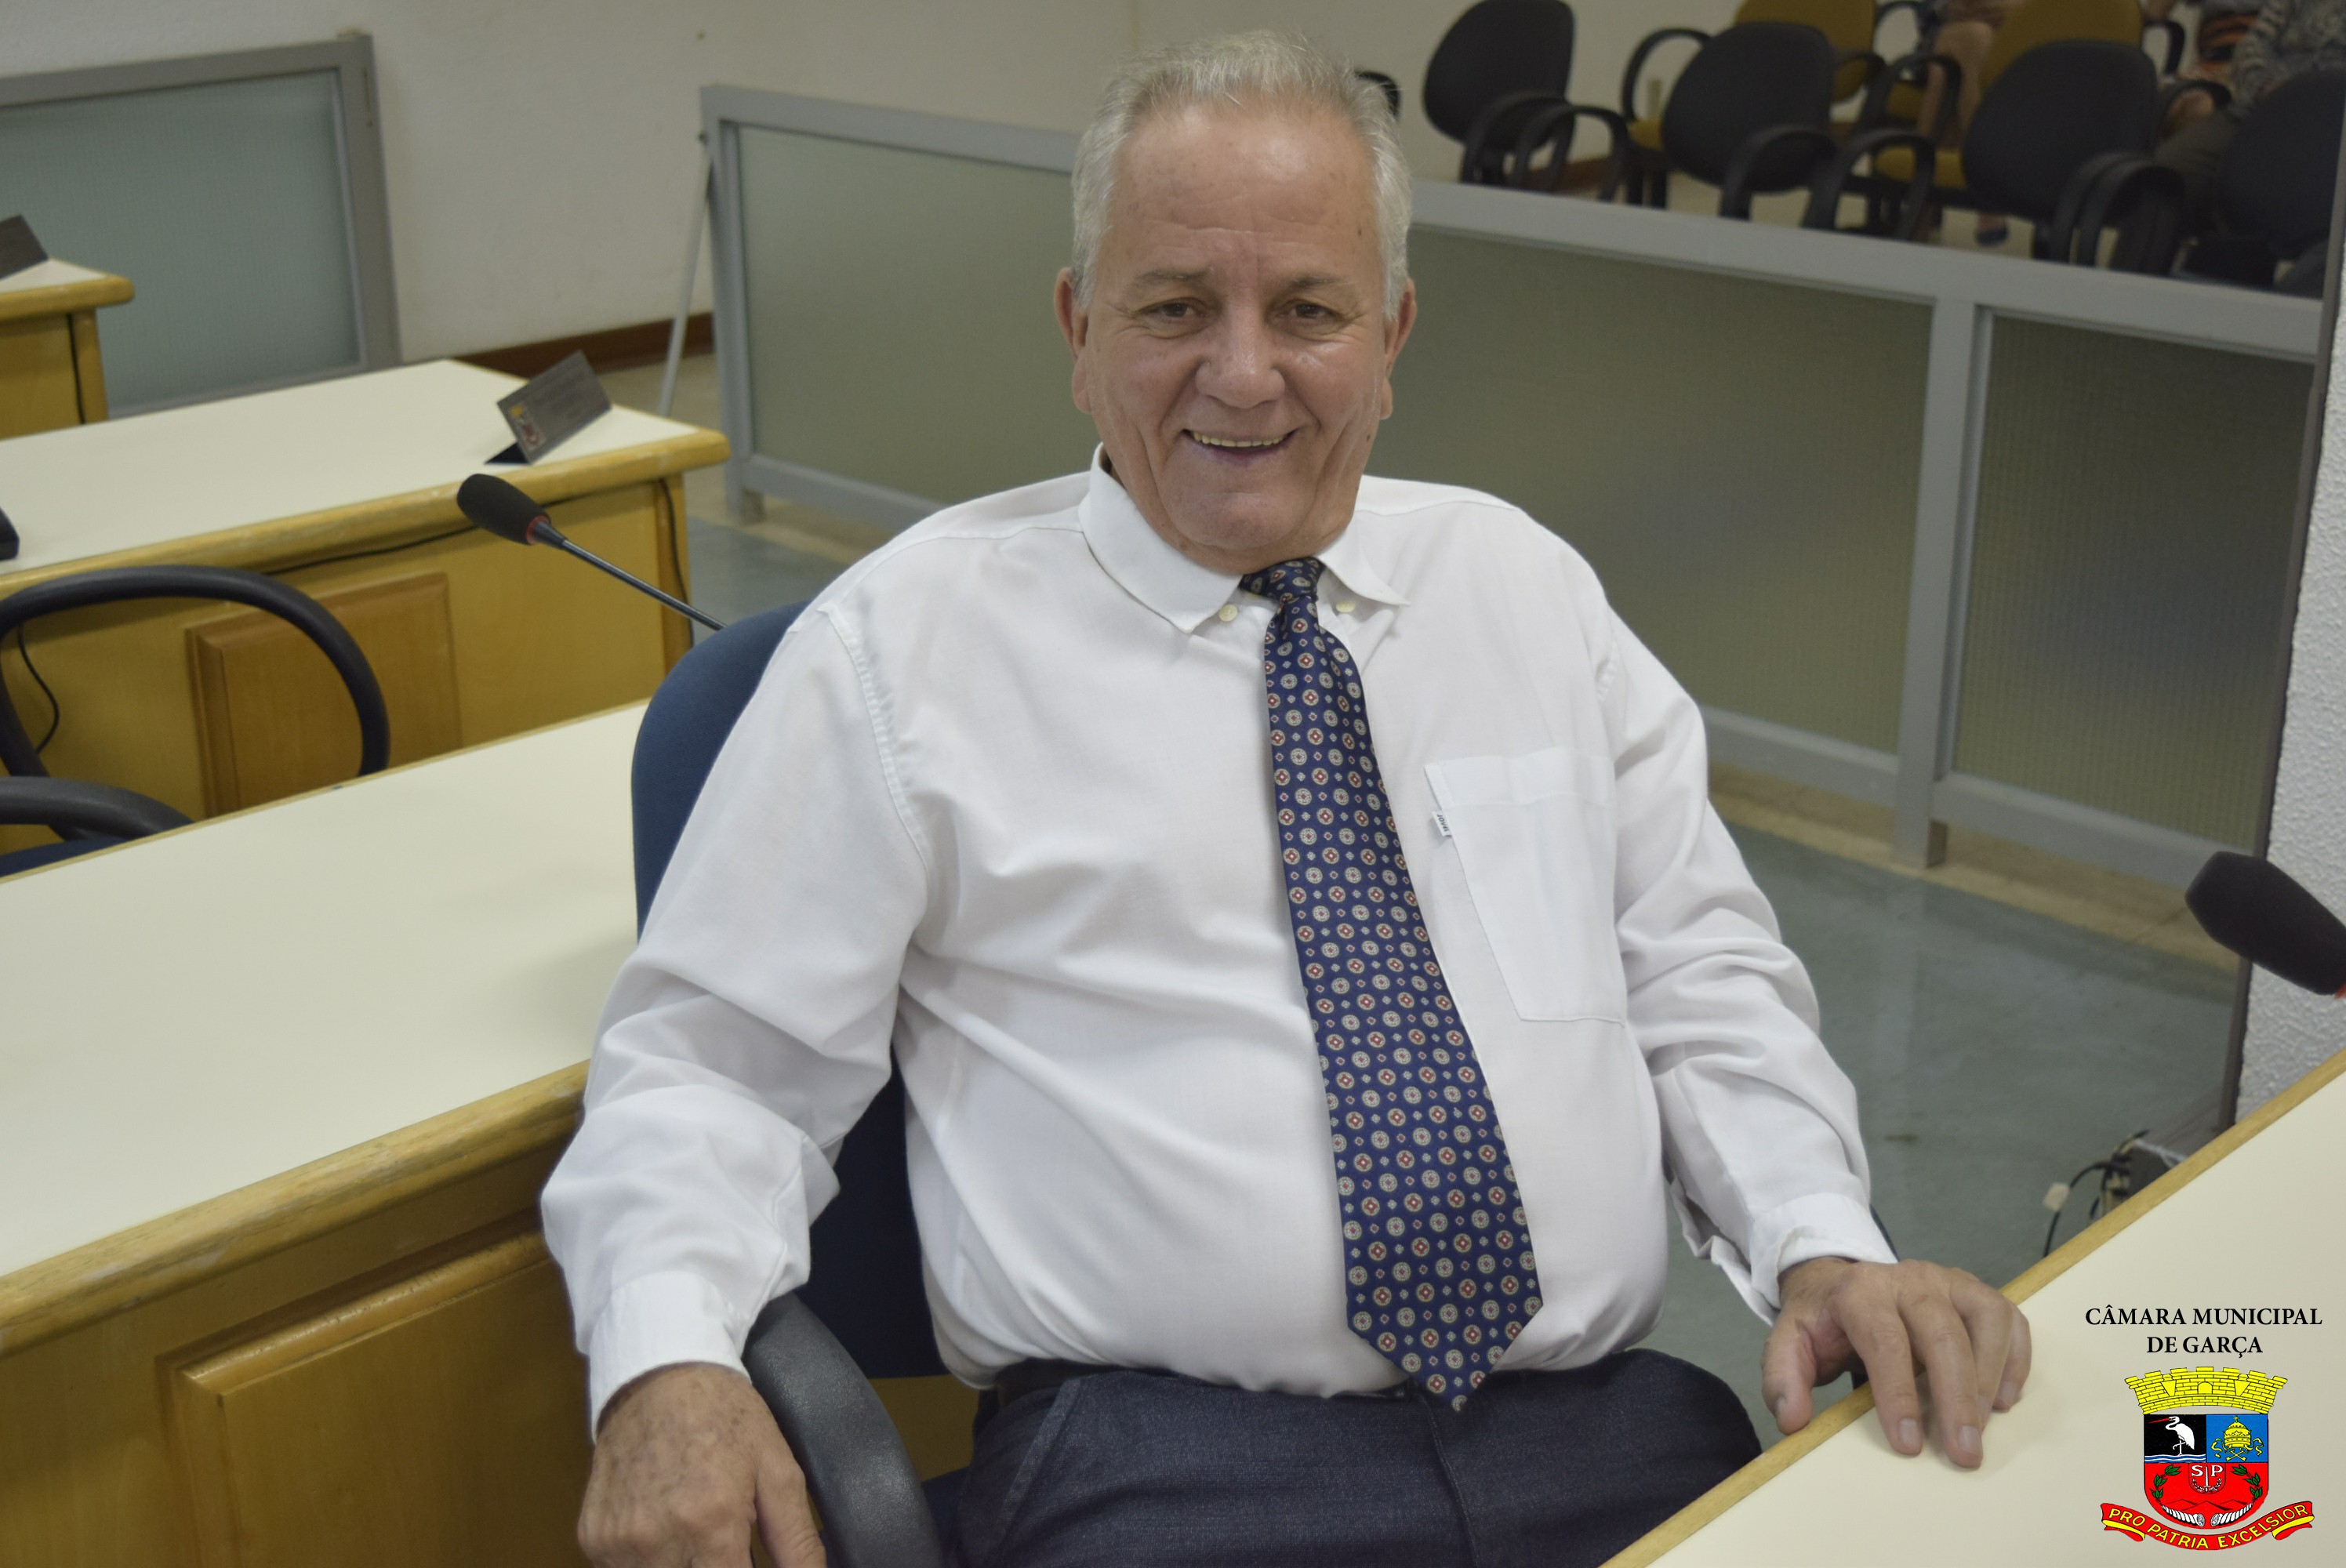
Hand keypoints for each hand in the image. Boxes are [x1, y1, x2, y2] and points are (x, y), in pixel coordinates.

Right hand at [579, 1362, 824, 1567]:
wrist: (658, 1374)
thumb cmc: (725, 1416)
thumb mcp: (777, 1468)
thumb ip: (796, 1540)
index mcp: (712, 1522)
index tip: (747, 1558)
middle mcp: (658, 1539)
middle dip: (714, 1567)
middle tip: (722, 1542)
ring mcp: (618, 1541)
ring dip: (680, 1566)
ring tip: (694, 1529)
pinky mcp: (592, 1537)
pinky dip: (646, 1561)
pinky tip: (662, 1525)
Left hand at [1762, 1257, 2030, 1469]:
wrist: (1841, 1284)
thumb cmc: (1823, 1324)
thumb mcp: (1789, 1344)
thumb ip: (1782, 1380)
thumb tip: (1793, 1420)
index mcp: (1860, 1292)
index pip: (1885, 1341)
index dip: (1899, 1394)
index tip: (1909, 1443)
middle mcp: (1909, 1279)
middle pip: (1942, 1334)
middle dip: (1956, 1397)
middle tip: (1963, 1451)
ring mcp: (1948, 1280)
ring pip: (1985, 1318)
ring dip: (1990, 1374)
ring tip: (1985, 1424)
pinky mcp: (1976, 1292)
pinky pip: (2009, 1318)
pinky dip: (2015, 1357)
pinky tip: (2004, 1399)